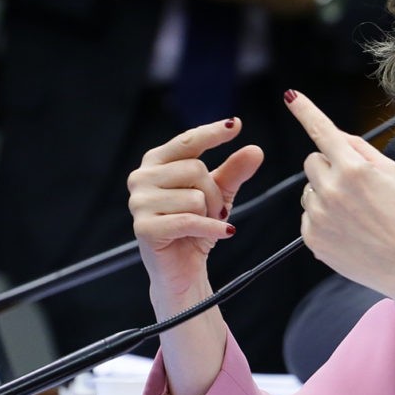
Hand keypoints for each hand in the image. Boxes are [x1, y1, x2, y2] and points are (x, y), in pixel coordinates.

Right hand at [127, 118, 263, 315]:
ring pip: (195, 196)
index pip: (187, 141)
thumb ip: (233, 171)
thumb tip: (255, 150)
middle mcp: (141, 178)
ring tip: (205, 225)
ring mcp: (139, 203)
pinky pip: (190, 221)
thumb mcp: (219, 195)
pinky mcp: (144, 228)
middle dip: (216, 194)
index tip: (236, 125)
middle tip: (216, 213)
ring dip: (211, 214)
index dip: (211, 133)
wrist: (181, 270)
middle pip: (196, 169)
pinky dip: (212, 229)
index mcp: (155, 163)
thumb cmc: (195, 227)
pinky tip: (225, 233)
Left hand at [284, 91, 394, 299]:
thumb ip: (360, 149)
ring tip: (352, 214)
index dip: (305, 110)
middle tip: (352, 186)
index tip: (291, 96)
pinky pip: (307, 216)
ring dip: (324, 195)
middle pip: (312, 161)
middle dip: (328, 167)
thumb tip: (335, 136)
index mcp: (353, 168)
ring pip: (308, 190)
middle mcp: (332, 189)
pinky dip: (322, 220)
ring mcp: (319, 214)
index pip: (322, 131)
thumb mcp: (391, 172)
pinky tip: (345, 230)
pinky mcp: (312, 237)